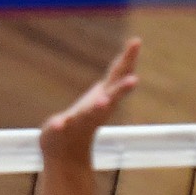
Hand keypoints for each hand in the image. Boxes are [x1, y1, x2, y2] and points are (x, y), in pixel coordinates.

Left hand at [40, 38, 140, 162]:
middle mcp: (97, 109)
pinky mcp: (61, 130)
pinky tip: (59, 123)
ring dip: (97, 108)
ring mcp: (80, 121)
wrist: (66, 153)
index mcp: (106, 97)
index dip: (128, 58)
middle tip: (134, 80)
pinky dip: (60, 125)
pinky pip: (60, 127)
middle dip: (122, 89)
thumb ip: (117, 75)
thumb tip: (135, 46)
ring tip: (103, 101)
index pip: (119, 75)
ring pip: (90, 114)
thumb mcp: (104, 93)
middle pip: (112, 97)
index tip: (136, 41)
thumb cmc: (87, 117)